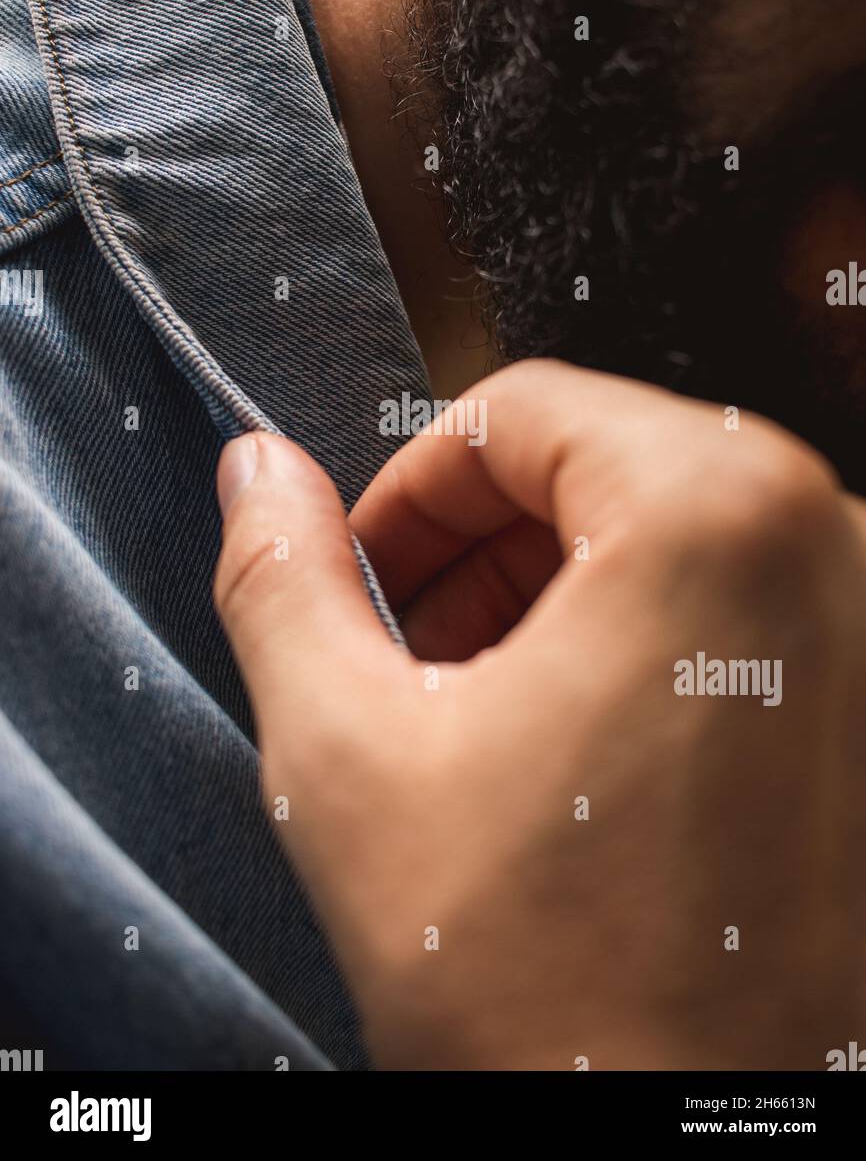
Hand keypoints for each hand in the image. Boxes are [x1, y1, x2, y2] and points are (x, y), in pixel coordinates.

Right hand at [213, 361, 865, 1069]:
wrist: (695, 1158)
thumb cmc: (557, 996)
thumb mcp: (351, 758)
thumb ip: (282, 583)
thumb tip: (260, 478)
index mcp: (715, 513)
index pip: (518, 410)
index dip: (409, 495)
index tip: (366, 580)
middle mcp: (829, 546)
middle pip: (596, 470)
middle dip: (477, 559)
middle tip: (411, 664)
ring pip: (662, 543)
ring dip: (549, 608)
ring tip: (483, 725)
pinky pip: (733, 615)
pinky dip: (635, 649)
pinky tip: (577, 760)